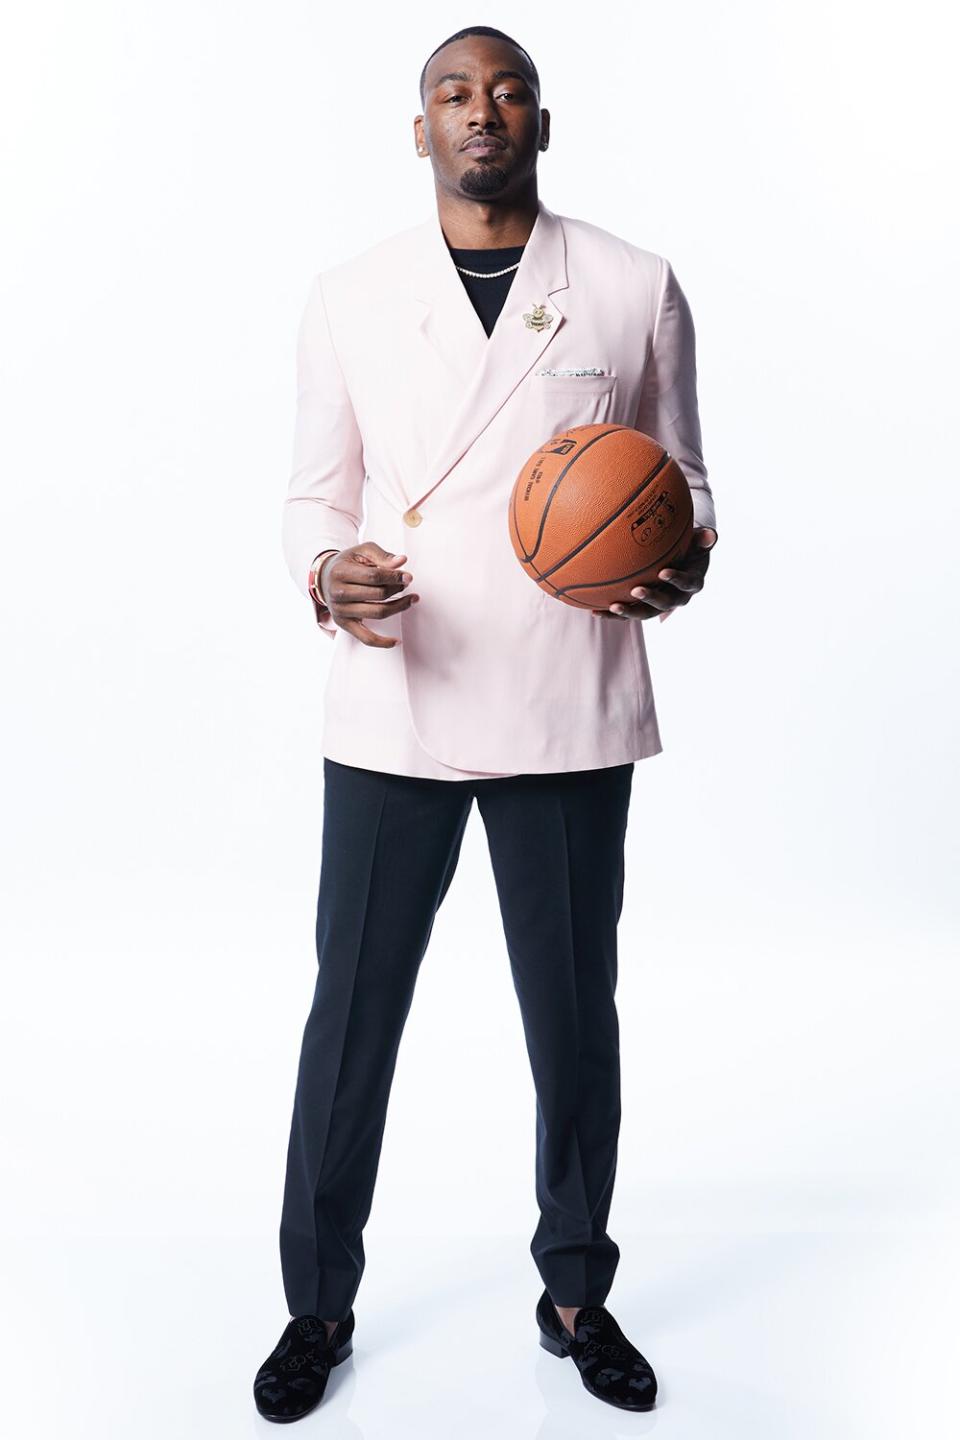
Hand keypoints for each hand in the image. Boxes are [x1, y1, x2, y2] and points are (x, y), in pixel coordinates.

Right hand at [324, 541, 418, 646]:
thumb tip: (401, 562)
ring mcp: (340, 610)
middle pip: (378, 594)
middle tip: (405, 584)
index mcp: (341, 572)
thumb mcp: (362, 551)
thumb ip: (382, 556)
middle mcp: (338, 592)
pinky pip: (365, 638)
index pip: (374, 576)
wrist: (326, 577)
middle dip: (397, 589)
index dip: (395, 577)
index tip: (408, 577)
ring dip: (399, 607)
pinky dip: (382, 642)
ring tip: (410, 600)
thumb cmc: (347, 563)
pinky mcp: (344, 624)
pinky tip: (396, 641)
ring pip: (378, 613)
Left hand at [591, 526, 717, 621]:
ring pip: (645, 613)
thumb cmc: (688, 546)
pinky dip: (612, 613)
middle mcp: (677, 597)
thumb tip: (712, 535)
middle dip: (650, 598)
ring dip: (629, 611)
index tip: (664, 572)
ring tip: (613, 607)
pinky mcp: (644, 608)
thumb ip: (702, 539)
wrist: (681, 561)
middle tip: (636, 590)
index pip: (687, 583)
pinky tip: (594, 611)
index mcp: (692, 582)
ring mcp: (659, 605)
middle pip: (665, 603)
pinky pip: (629, 613)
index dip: (677, 580)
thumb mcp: (697, 542)